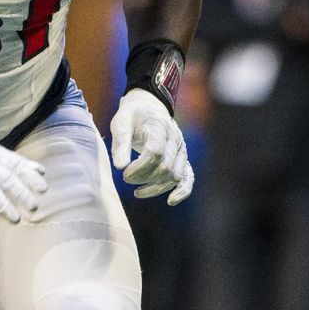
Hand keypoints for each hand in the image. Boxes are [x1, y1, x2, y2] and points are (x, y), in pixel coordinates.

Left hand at [111, 88, 193, 205]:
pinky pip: (188, 177)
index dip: (139, 168)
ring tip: (136, 192)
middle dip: (144, 178)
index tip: (124, 174)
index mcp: (160, 127)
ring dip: (156, 188)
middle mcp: (175, 139)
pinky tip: (170, 201)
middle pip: (165, 166)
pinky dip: (182, 191)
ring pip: (175, 175)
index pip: (154, 152)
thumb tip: (119, 167)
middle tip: (126, 179)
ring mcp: (181, 150)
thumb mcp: (121, 123)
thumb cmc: (132, 116)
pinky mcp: (183, 159)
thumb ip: (120, 143)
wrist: (148, 108)